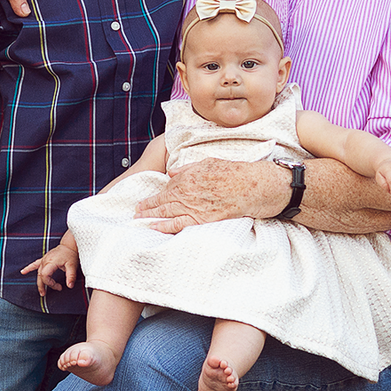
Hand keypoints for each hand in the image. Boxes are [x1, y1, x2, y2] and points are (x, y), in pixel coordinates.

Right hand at [22, 232, 79, 296]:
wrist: (69, 244)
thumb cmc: (70, 254)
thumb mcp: (72, 265)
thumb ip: (71, 276)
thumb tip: (70, 286)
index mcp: (51, 262)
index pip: (46, 276)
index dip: (50, 284)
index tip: (59, 287)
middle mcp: (45, 261)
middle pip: (41, 276)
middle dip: (42, 286)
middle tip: (44, 294)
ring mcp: (44, 259)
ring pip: (38, 272)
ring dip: (39, 282)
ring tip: (40, 290)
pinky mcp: (44, 259)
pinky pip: (35, 264)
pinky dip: (29, 268)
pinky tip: (23, 272)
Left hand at [134, 158, 277, 232]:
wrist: (254, 185)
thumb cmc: (236, 172)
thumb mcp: (210, 162)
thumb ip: (189, 168)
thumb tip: (172, 173)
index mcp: (188, 176)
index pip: (167, 186)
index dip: (157, 194)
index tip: (149, 198)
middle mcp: (187, 191)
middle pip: (162, 200)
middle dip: (148, 205)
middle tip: (136, 210)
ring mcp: (194, 206)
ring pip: (166, 212)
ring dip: (151, 216)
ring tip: (139, 219)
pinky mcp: (202, 219)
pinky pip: (179, 224)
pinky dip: (164, 226)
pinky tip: (154, 228)